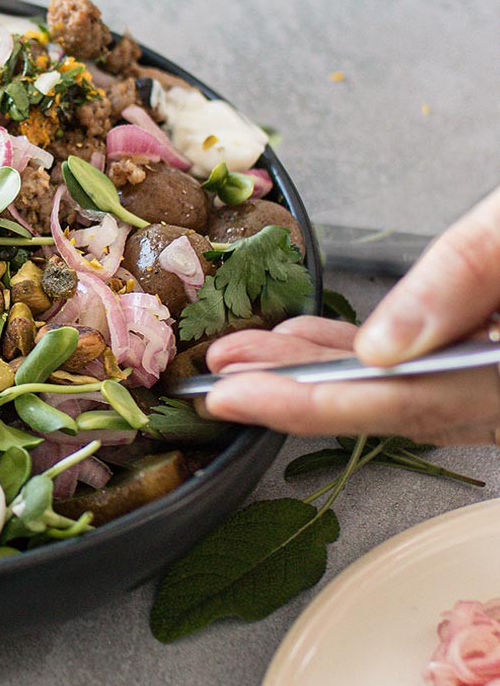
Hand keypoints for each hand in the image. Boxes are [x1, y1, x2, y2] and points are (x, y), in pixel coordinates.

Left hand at [202, 187, 499, 444]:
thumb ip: (463, 281)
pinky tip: (301, 339)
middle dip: (290, 391)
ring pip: (390, 386)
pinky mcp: (479, 353)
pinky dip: (353, 353)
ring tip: (239, 355)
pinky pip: (410, 365)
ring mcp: (486, 375)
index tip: (233, 397)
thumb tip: (381, 348)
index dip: (307, 404)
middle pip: (382, 403)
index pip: (397, 402)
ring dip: (312, 371)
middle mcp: (498, 388)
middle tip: (213, 380)